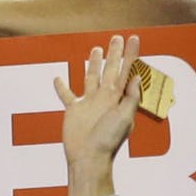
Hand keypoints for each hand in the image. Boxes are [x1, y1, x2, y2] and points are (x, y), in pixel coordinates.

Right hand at [53, 35, 140, 195]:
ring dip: (93, 63)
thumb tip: (137, 76)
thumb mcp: (125, 118)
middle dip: (114, 54)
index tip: (134, 38)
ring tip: (96, 49)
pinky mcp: (74, 110)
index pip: (127, 71)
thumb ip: (131, 97)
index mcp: (118, 98)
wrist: (89, 157)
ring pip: (91, 77)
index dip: (131, 54)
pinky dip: (61, 87)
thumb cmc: (109, 141)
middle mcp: (105, 97)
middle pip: (110, 69)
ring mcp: (89, 103)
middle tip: (116, 38)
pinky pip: (67, 95)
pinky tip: (58, 78)